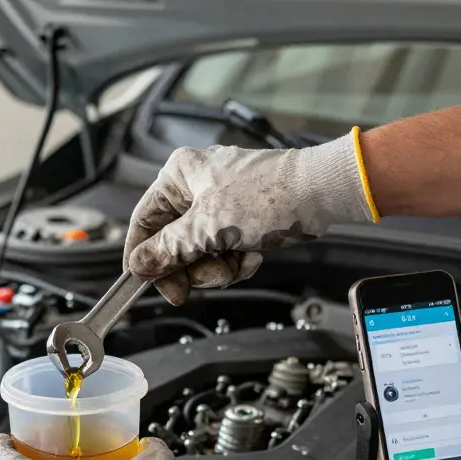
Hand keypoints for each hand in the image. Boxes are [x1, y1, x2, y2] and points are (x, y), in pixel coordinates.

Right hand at [124, 131, 376, 304]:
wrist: (320, 195)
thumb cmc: (269, 195)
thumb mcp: (208, 227)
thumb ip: (169, 249)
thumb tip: (140, 265)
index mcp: (180, 176)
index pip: (144, 221)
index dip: (142, 255)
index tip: (142, 282)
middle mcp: (195, 189)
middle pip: (171, 243)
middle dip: (190, 266)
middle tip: (196, 283)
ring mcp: (218, 207)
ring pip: (197, 254)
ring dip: (215, 268)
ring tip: (235, 261)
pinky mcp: (239, 223)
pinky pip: (221, 254)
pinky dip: (235, 262)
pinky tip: (251, 255)